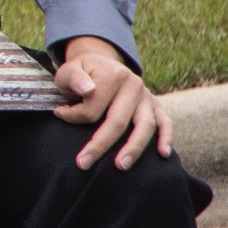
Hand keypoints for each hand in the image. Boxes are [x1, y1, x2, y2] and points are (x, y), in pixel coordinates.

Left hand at [54, 36, 172, 170]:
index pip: (94, 107)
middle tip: (83, 164)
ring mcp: (147, 96)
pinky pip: (166, 122)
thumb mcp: (69, 69)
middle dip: (100, 145)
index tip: (60, 114)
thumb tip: (87, 91)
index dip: (74, 116)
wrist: (100, 62)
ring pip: (145, 126)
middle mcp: (134, 85)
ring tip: (121, 166)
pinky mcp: (156, 105)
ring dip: (134, 148)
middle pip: (119, 121)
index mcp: (112, 75)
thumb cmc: (81, 72)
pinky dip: (167, 138)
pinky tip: (164, 154)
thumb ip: (75, 79)